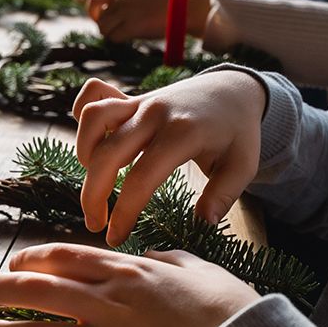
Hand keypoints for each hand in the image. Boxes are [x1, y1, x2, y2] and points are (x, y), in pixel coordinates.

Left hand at [0, 244, 258, 326]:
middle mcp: (109, 304)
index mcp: (127, 272)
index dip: (32, 259)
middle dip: (0, 288)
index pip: (65, 258)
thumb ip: (163, 261)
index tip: (14, 263)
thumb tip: (146, 259)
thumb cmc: (227, 309)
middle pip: (40, 290)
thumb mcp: (195, 268)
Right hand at [72, 72, 265, 245]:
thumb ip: (223, 195)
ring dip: (84, 155)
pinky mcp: (130, 97)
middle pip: (107, 155)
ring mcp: (140, 101)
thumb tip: (203, 222)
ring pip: (93, 120)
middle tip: (95, 224)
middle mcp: (155, 113)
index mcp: (183, 133)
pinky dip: (84, 121)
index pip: (141, 179)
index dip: (124, 213)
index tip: (116, 237)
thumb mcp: (243, 165)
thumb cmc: (237, 133)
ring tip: (94, 183)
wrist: (234, 89)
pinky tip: (91, 148)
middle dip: (93, 195)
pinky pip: (93, 96)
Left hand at [86, 0, 210, 41]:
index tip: (102, 19)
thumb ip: (119, 2)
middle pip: (98, 19)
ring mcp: (125, 12)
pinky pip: (114, 38)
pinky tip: (133, 35)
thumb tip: (101, 18)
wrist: (183, 8)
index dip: (93, 12)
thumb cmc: (161, 4)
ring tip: (127, 32)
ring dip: (113, 35)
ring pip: (104, 30)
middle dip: (104, 27)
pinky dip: (120, 40)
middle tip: (115, 30)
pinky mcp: (131, 26)